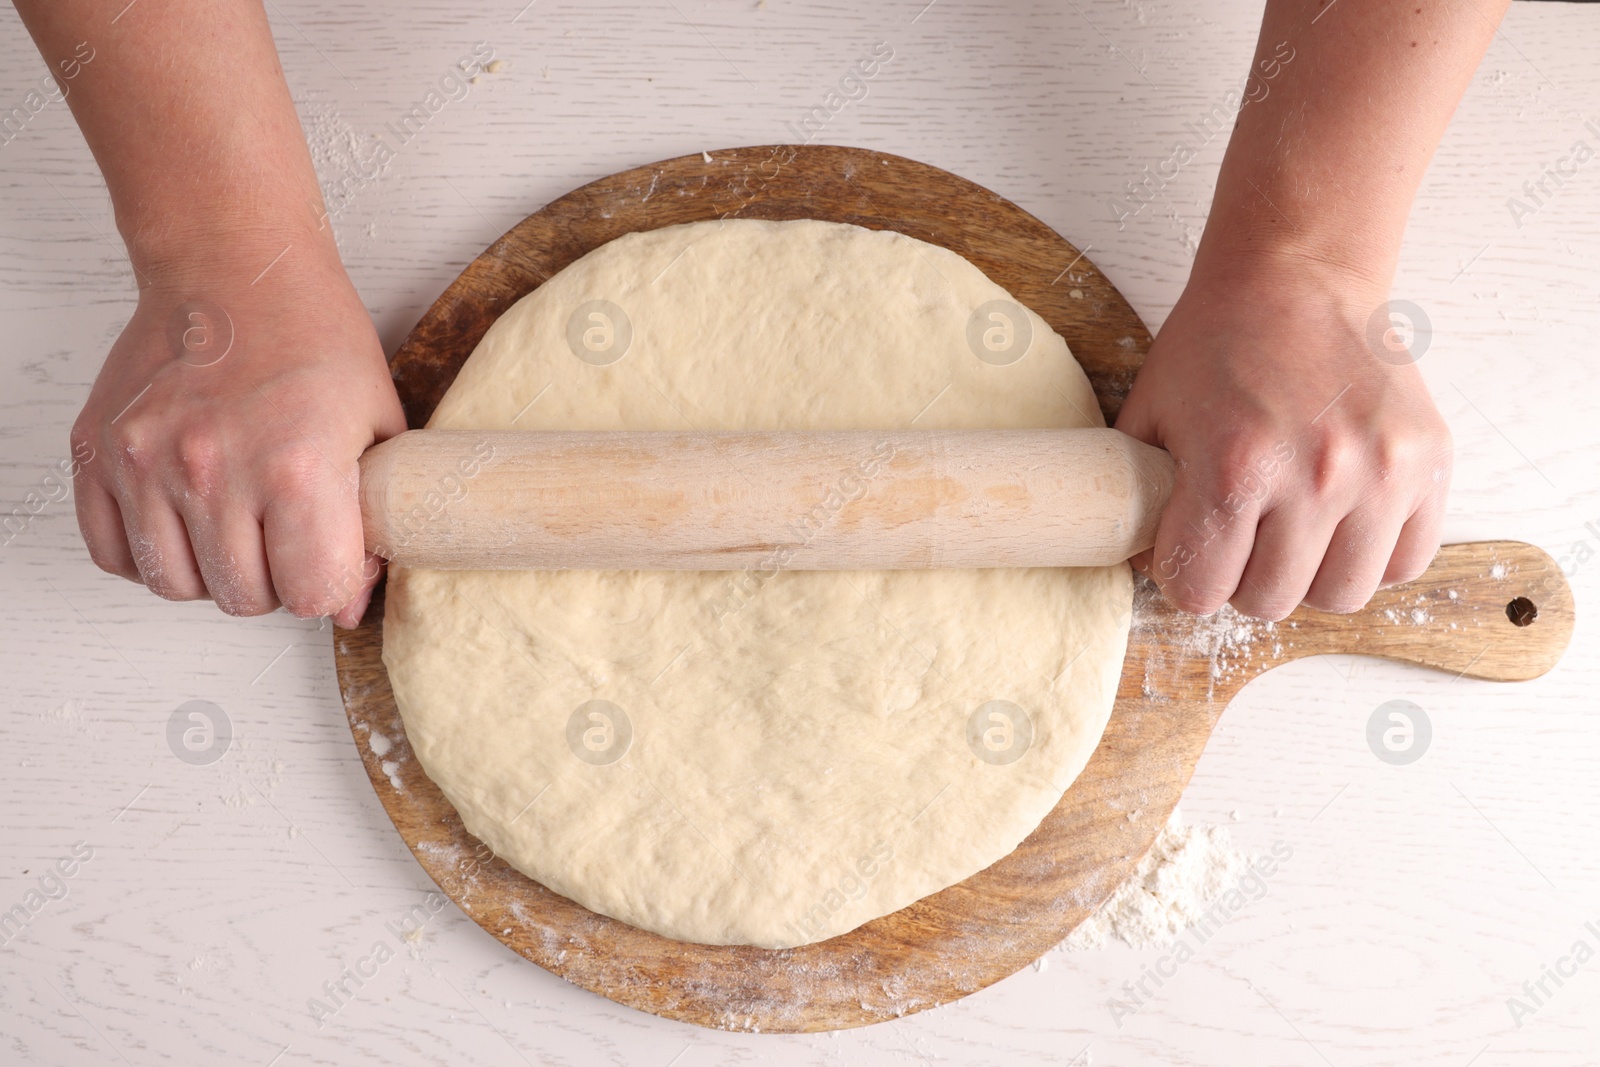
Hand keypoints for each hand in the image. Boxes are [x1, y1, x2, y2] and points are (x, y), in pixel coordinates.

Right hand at [71, 241, 405, 626]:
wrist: (234, 266)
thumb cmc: (313, 337)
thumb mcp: (377, 425)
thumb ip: (370, 521)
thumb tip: (346, 604)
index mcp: (295, 468)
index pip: (312, 595)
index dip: (331, 587)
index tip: (334, 560)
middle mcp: (212, 471)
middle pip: (245, 598)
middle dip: (276, 580)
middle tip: (287, 535)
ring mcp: (146, 462)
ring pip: (179, 586)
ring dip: (214, 572)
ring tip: (238, 525)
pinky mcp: (98, 452)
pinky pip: (113, 554)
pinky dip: (150, 555)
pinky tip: (185, 522)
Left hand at [1114, 256, 1451, 619]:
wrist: (1295, 275)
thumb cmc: (1217, 343)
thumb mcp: (1150, 414)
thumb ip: (1139, 496)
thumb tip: (1143, 562)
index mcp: (1234, 468)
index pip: (1200, 592)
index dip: (1185, 576)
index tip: (1189, 550)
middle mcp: (1314, 477)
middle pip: (1270, 602)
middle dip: (1242, 579)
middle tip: (1238, 538)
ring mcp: (1380, 473)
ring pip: (1340, 595)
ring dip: (1307, 576)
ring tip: (1290, 532)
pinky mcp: (1428, 464)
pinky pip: (1403, 561)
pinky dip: (1369, 556)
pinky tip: (1341, 522)